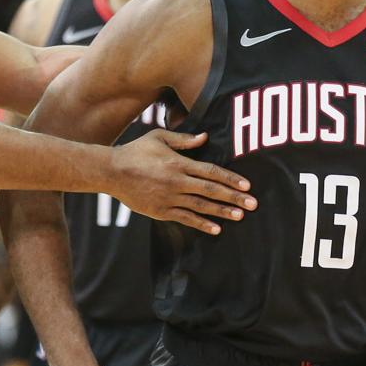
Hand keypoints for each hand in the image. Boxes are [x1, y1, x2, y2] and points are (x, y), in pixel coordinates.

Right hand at [109, 130, 255, 233]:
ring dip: (222, 211)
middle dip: (234, 197)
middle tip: (254, 203)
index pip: (211, 171)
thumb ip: (183, 140)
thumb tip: (205, 138)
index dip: (230, 178)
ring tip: (240, 216)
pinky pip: (185, 218)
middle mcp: (176, 182)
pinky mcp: (161, 211)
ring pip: (201, 206)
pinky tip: (216, 229)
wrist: (111, 172)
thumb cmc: (136, 151)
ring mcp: (169, 198)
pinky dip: (202, 224)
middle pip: (211, 190)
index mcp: (178, 163)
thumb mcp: (158, 137)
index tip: (247, 185)